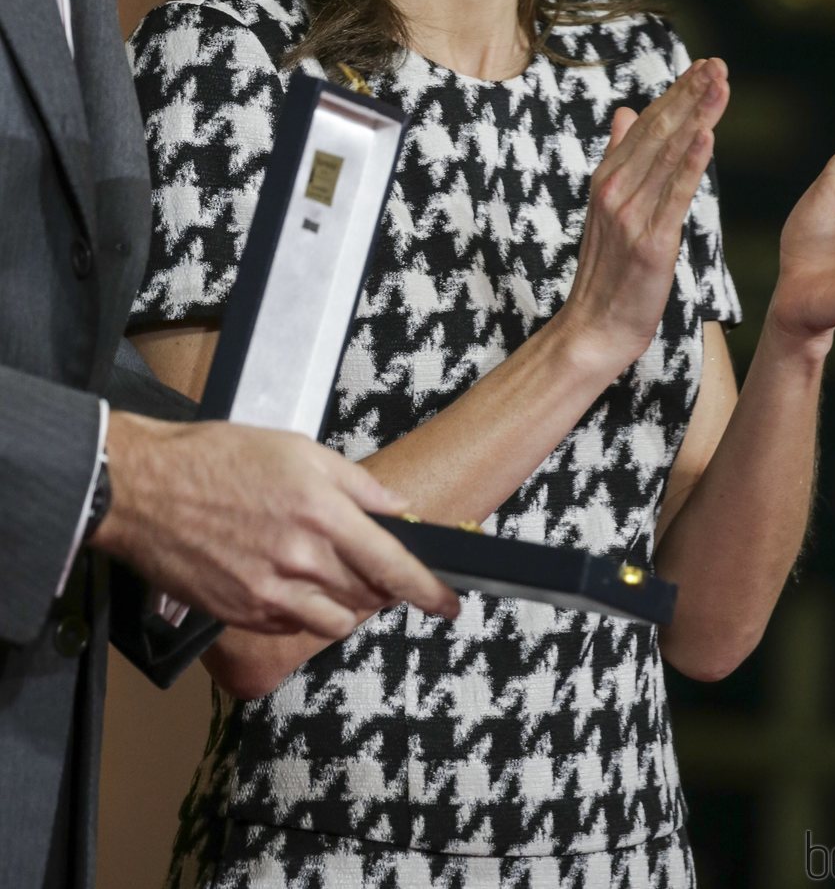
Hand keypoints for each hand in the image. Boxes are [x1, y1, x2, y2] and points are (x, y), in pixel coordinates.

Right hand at [96, 413, 458, 638]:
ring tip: (331, 574)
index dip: (428, 590)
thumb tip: (397, 509)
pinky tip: (292, 581)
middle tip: (377, 569)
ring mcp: (270, 591)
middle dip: (383, 587)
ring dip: (347, 604)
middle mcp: (301, 558)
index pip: (393, 564)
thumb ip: (355, 484)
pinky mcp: (242, 613)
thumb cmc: (217, 458)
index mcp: (321, 511)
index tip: (448, 603)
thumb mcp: (297, 450)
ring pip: (335, 620)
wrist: (145, 489)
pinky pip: (294, 625)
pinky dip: (307, 611)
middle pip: (369, 595)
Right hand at [558, 57, 729, 370]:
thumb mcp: (608, 208)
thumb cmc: (607, 272)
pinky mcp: (649, 242)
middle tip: (718, 63)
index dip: (675, 92)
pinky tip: (707, 136)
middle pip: (657, 131)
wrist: (593, 327)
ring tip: (720, 85)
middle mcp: (615, 189)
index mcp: (607, 178)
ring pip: (668, 155)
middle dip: (690, 94)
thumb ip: (619, 157)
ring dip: (697, 116)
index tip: (702, 66)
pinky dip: (691, 163)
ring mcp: (629, 214)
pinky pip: (674, 195)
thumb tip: (624, 111)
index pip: (646, 124)